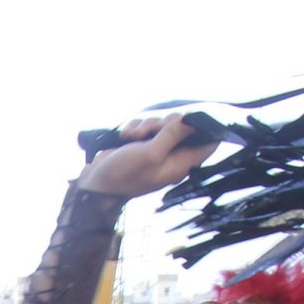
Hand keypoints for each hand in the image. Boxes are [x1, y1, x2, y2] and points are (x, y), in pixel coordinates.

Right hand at [76, 113, 219, 199]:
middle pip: (183, 128)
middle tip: (152, 129)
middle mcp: (172, 156)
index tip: (197, 117)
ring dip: (146, 124)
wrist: (95, 186)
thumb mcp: (150, 153)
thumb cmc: (124, 174)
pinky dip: (135, 127)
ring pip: (161, 125)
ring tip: (132, 135)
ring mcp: (156, 150)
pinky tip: (125, 135)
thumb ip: (172, 136)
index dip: (207, 129)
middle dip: (166, 122)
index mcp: (180, 163)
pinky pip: (145, 127)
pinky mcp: (141, 145)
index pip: (208, 145)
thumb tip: (191, 121)